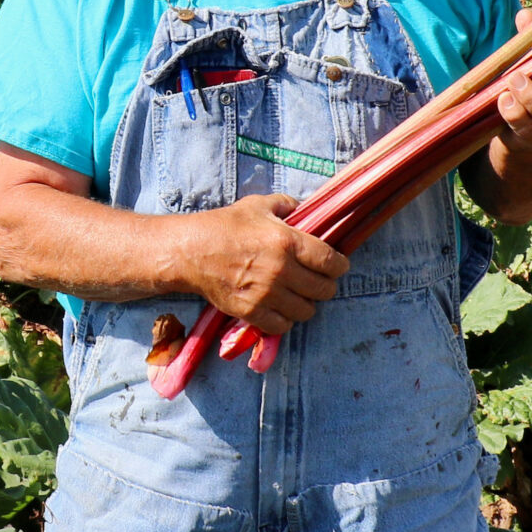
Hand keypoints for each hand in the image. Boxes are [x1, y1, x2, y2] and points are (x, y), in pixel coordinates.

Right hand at [174, 193, 349, 336]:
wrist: (191, 251)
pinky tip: (280, 308)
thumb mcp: (258, 205)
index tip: (337, 266)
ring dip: (306, 304)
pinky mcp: (251, 312)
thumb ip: (286, 205)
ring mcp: (266, 294)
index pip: (331, 262)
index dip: (340, 265)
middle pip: (324, 289)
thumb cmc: (224, 225)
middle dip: (325, 286)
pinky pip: (282, 326)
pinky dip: (285, 320)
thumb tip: (304, 209)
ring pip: (306, 311)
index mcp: (287, 241)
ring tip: (298, 296)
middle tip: (318, 281)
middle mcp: (281, 270)